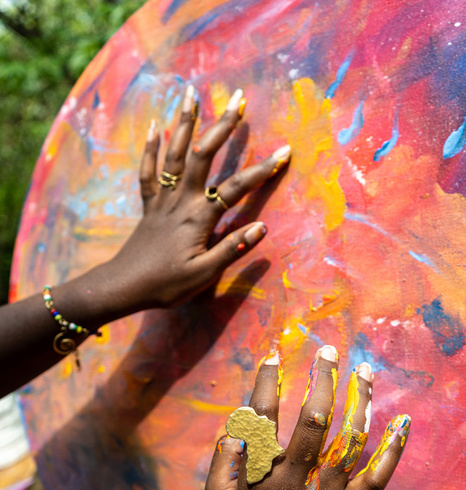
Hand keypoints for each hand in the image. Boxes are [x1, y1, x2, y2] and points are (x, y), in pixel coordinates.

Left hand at [106, 86, 290, 312]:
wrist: (124, 286)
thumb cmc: (167, 285)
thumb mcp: (204, 274)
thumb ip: (231, 249)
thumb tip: (262, 227)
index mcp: (198, 218)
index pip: (235, 189)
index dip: (261, 170)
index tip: (284, 151)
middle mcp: (180, 201)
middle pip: (201, 156)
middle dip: (221, 126)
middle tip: (238, 98)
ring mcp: (162, 199)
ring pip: (173, 154)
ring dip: (184, 122)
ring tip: (191, 93)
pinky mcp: (148, 204)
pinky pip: (148, 170)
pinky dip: (151, 147)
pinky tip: (157, 125)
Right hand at [205, 345, 410, 489]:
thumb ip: (222, 462)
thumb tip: (236, 424)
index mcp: (263, 478)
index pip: (265, 419)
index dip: (267, 383)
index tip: (273, 354)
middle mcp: (299, 484)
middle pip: (315, 422)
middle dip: (322, 381)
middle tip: (329, 350)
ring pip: (349, 443)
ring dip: (359, 403)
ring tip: (365, 371)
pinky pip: (376, 479)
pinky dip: (392, 450)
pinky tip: (403, 422)